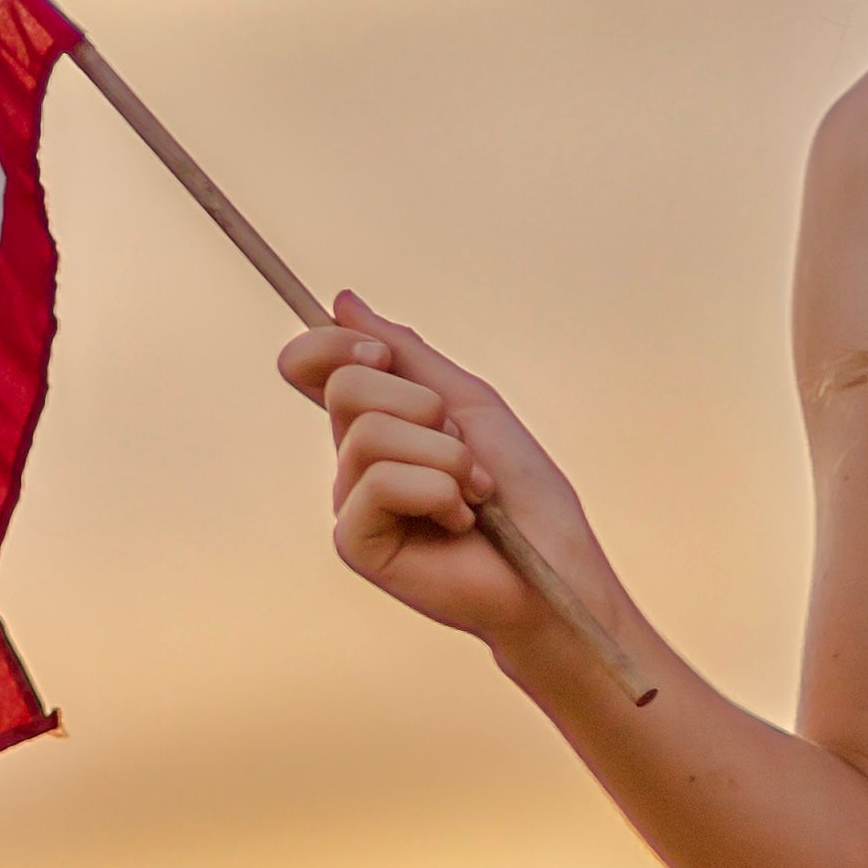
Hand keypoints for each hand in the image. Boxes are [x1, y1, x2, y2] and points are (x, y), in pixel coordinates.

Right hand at [273, 294, 614, 661]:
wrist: (556, 566)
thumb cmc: (524, 494)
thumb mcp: (471, 403)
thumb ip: (408, 353)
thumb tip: (342, 301)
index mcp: (377, 422)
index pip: (311, 364)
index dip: (331, 344)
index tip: (382, 352)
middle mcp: (354, 460)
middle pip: (347, 385)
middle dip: (424, 406)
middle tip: (464, 450)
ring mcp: (351, 502)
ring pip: (371, 432)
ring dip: (447, 456)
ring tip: (475, 492)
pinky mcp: (356, 542)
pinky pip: (382, 482)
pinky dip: (439, 492)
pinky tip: (460, 522)